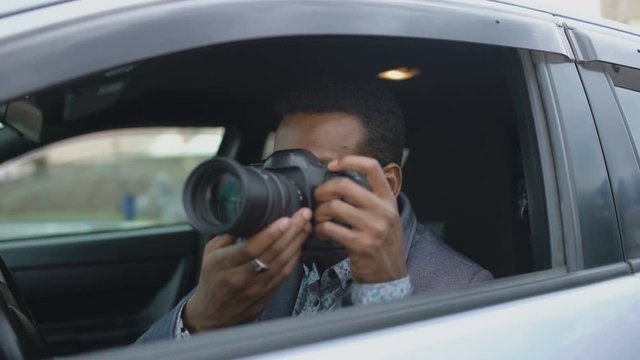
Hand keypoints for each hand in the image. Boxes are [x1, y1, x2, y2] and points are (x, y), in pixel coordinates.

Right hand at [183, 208, 311, 332]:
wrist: (213, 314)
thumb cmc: (212, 279)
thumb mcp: (210, 253)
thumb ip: (227, 235)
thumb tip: (247, 217)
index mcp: (225, 264)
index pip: (251, 248)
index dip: (271, 234)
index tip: (285, 220)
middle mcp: (242, 277)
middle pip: (272, 253)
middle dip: (291, 232)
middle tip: (303, 216)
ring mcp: (256, 288)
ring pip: (282, 263)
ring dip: (296, 243)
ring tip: (305, 227)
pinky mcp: (267, 295)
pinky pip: (285, 275)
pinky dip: (294, 258)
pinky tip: (299, 245)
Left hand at [314, 156, 405, 282]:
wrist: (390, 276)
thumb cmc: (383, 244)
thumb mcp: (387, 217)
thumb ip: (371, 200)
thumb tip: (342, 182)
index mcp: (389, 200)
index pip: (372, 167)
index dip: (349, 160)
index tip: (332, 165)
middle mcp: (383, 211)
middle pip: (345, 185)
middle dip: (324, 190)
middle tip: (318, 198)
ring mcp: (373, 228)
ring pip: (334, 206)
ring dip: (319, 212)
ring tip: (319, 218)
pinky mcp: (360, 244)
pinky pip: (330, 228)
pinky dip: (320, 229)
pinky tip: (322, 232)